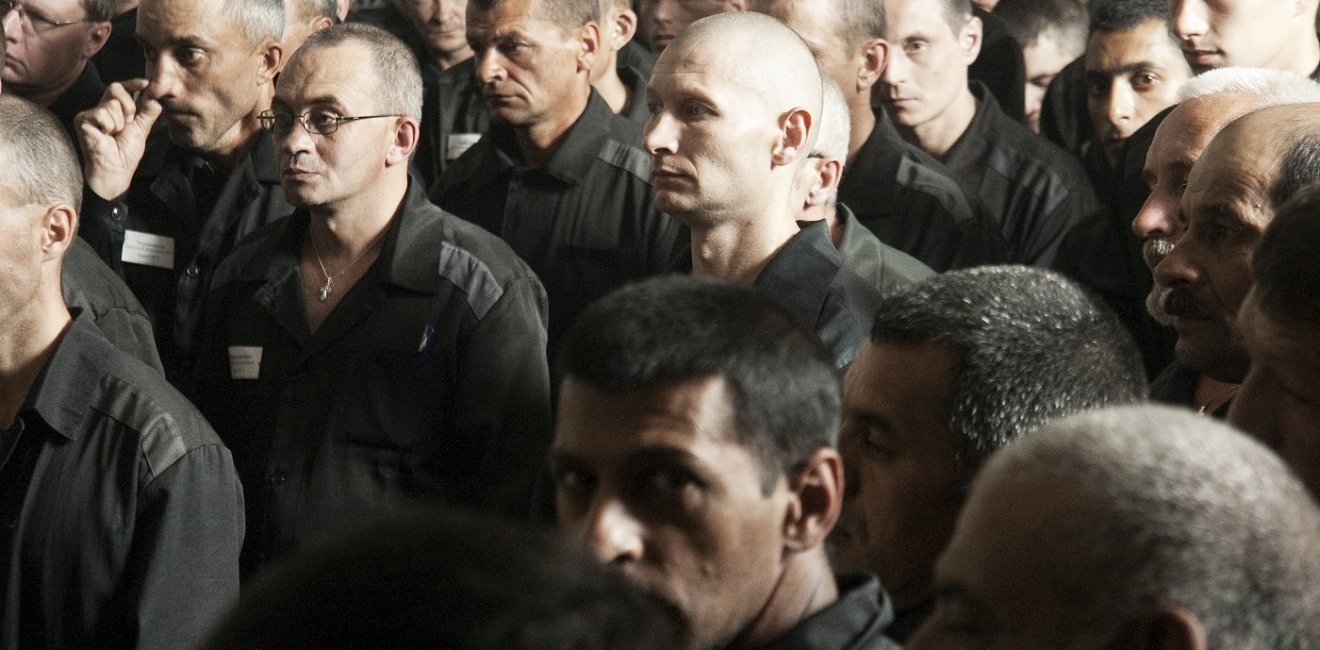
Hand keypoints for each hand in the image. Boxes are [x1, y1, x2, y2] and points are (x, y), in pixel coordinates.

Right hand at [75, 79, 162, 199]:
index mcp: (116, 109)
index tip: (146, 84)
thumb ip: (148, 112)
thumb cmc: (125, 153)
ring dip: (120, 122)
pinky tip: (105, 136)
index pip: (122, 88)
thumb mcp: (142, 129)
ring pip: (112, 104)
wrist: (115, 169)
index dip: (133, 83)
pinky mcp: (82, 119)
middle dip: (129, 107)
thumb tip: (156, 97)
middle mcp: (102, 108)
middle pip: (116, 88)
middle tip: (127, 124)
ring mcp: (91, 113)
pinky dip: (109, 127)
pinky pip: (102, 114)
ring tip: (114, 134)